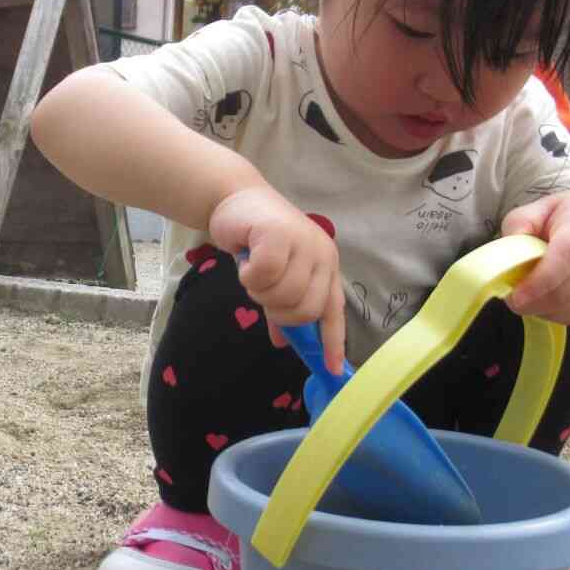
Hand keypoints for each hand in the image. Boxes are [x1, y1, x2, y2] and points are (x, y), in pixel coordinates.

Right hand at [209, 186, 346, 374]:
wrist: (236, 198)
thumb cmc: (256, 238)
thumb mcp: (276, 275)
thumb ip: (281, 307)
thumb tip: (284, 343)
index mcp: (326, 266)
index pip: (333, 311)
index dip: (332, 342)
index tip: (331, 370)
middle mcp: (322, 255)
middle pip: (305, 309)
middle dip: (277, 310)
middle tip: (261, 291)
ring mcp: (304, 242)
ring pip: (283, 294)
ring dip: (259, 291)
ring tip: (253, 271)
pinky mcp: (280, 234)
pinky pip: (264, 276)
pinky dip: (248, 275)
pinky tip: (245, 260)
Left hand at [501, 193, 569, 323]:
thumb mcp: (544, 207)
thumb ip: (521, 223)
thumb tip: (506, 253)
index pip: (567, 256)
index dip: (540, 281)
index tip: (515, 295)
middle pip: (566, 292)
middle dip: (532, 302)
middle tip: (510, 298)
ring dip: (540, 311)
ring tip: (526, 296)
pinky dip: (552, 314)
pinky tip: (544, 299)